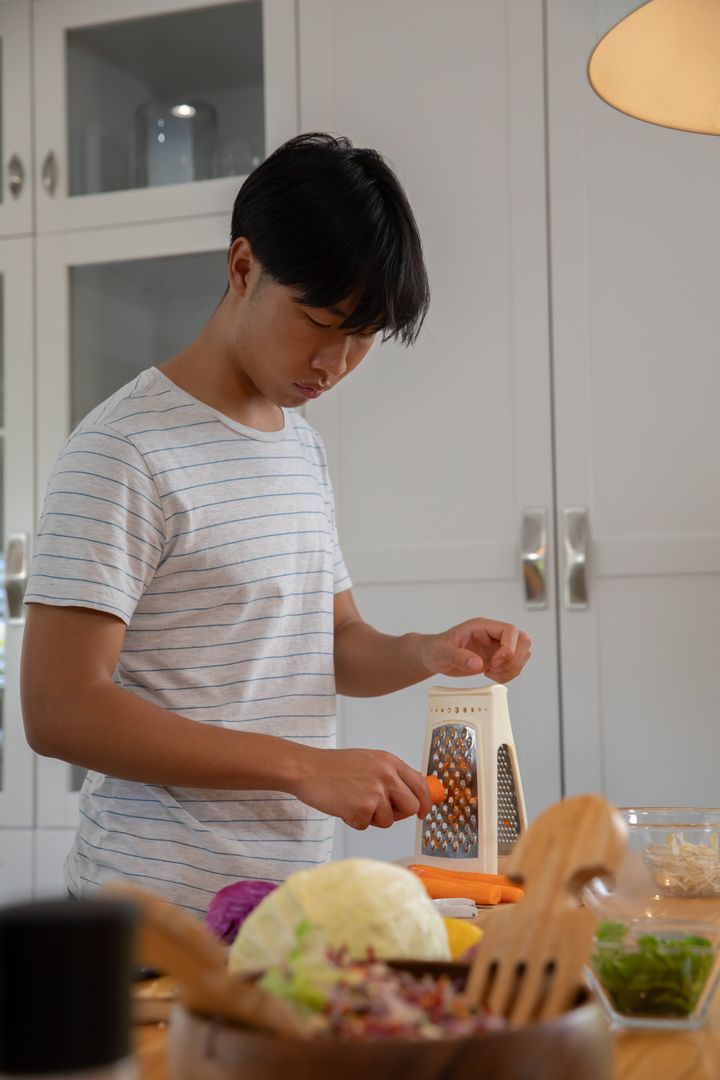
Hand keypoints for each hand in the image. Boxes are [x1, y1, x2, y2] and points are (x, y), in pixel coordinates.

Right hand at [291, 747, 431, 830]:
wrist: (307, 769)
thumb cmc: (332, 767)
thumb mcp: (368, 761)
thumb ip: (388, 774)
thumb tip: (406, 794)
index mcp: (390, 762)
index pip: (420, 784)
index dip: (425, 802)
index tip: (422, 813)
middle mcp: (387, 775)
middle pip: (412, 806)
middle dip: (398, 814)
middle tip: (379, 811)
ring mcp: (376, 791)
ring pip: (389, 820)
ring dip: (372, 818)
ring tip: (354, 804)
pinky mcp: (363, 807)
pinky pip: (367, 825)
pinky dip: (355, 822)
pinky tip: (344, 808)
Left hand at [416, 617, 530, 683]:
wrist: (433, 656)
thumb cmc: (436, 649)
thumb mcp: (442, 652)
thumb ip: (458, 657)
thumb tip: (477, 664)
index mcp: (482, 627)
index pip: (510, 630)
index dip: (509, 648)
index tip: (494, 662)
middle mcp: (493, 635)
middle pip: (523, 640)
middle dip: (514, 659)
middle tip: (494, 668)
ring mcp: (496, 647)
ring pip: (522, 654)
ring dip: (512, 668)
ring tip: (491, 673)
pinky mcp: (497, 659)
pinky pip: (514, 666)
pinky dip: (508, 675)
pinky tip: (491, 675)